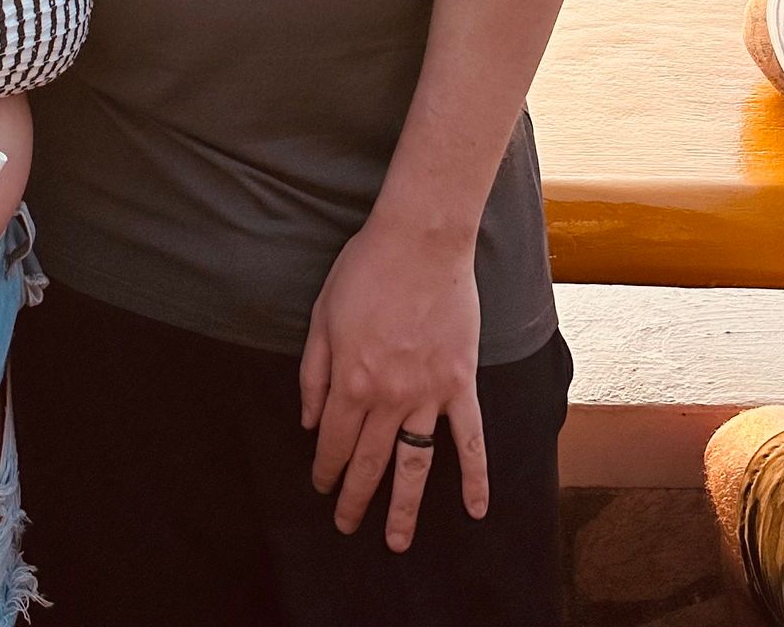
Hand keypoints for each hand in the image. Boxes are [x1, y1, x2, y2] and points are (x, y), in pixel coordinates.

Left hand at [299, 212, 487, 544]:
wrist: (420, 241)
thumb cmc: (366, 270)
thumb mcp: (322, 315)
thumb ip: (313, 373)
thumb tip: (308, 420)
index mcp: (351, 380)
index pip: (334, 440)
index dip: (325, 468)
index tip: (320, 486)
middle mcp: (389, 397)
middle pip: (371, 461)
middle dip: (355, 497)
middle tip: (345, 524)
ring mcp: (429, 393)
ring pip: (415, 463)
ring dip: (404, 507)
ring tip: (396, 542)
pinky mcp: (460, 384)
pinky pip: (470, 438)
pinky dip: (475, 476)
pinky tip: (475, 510)